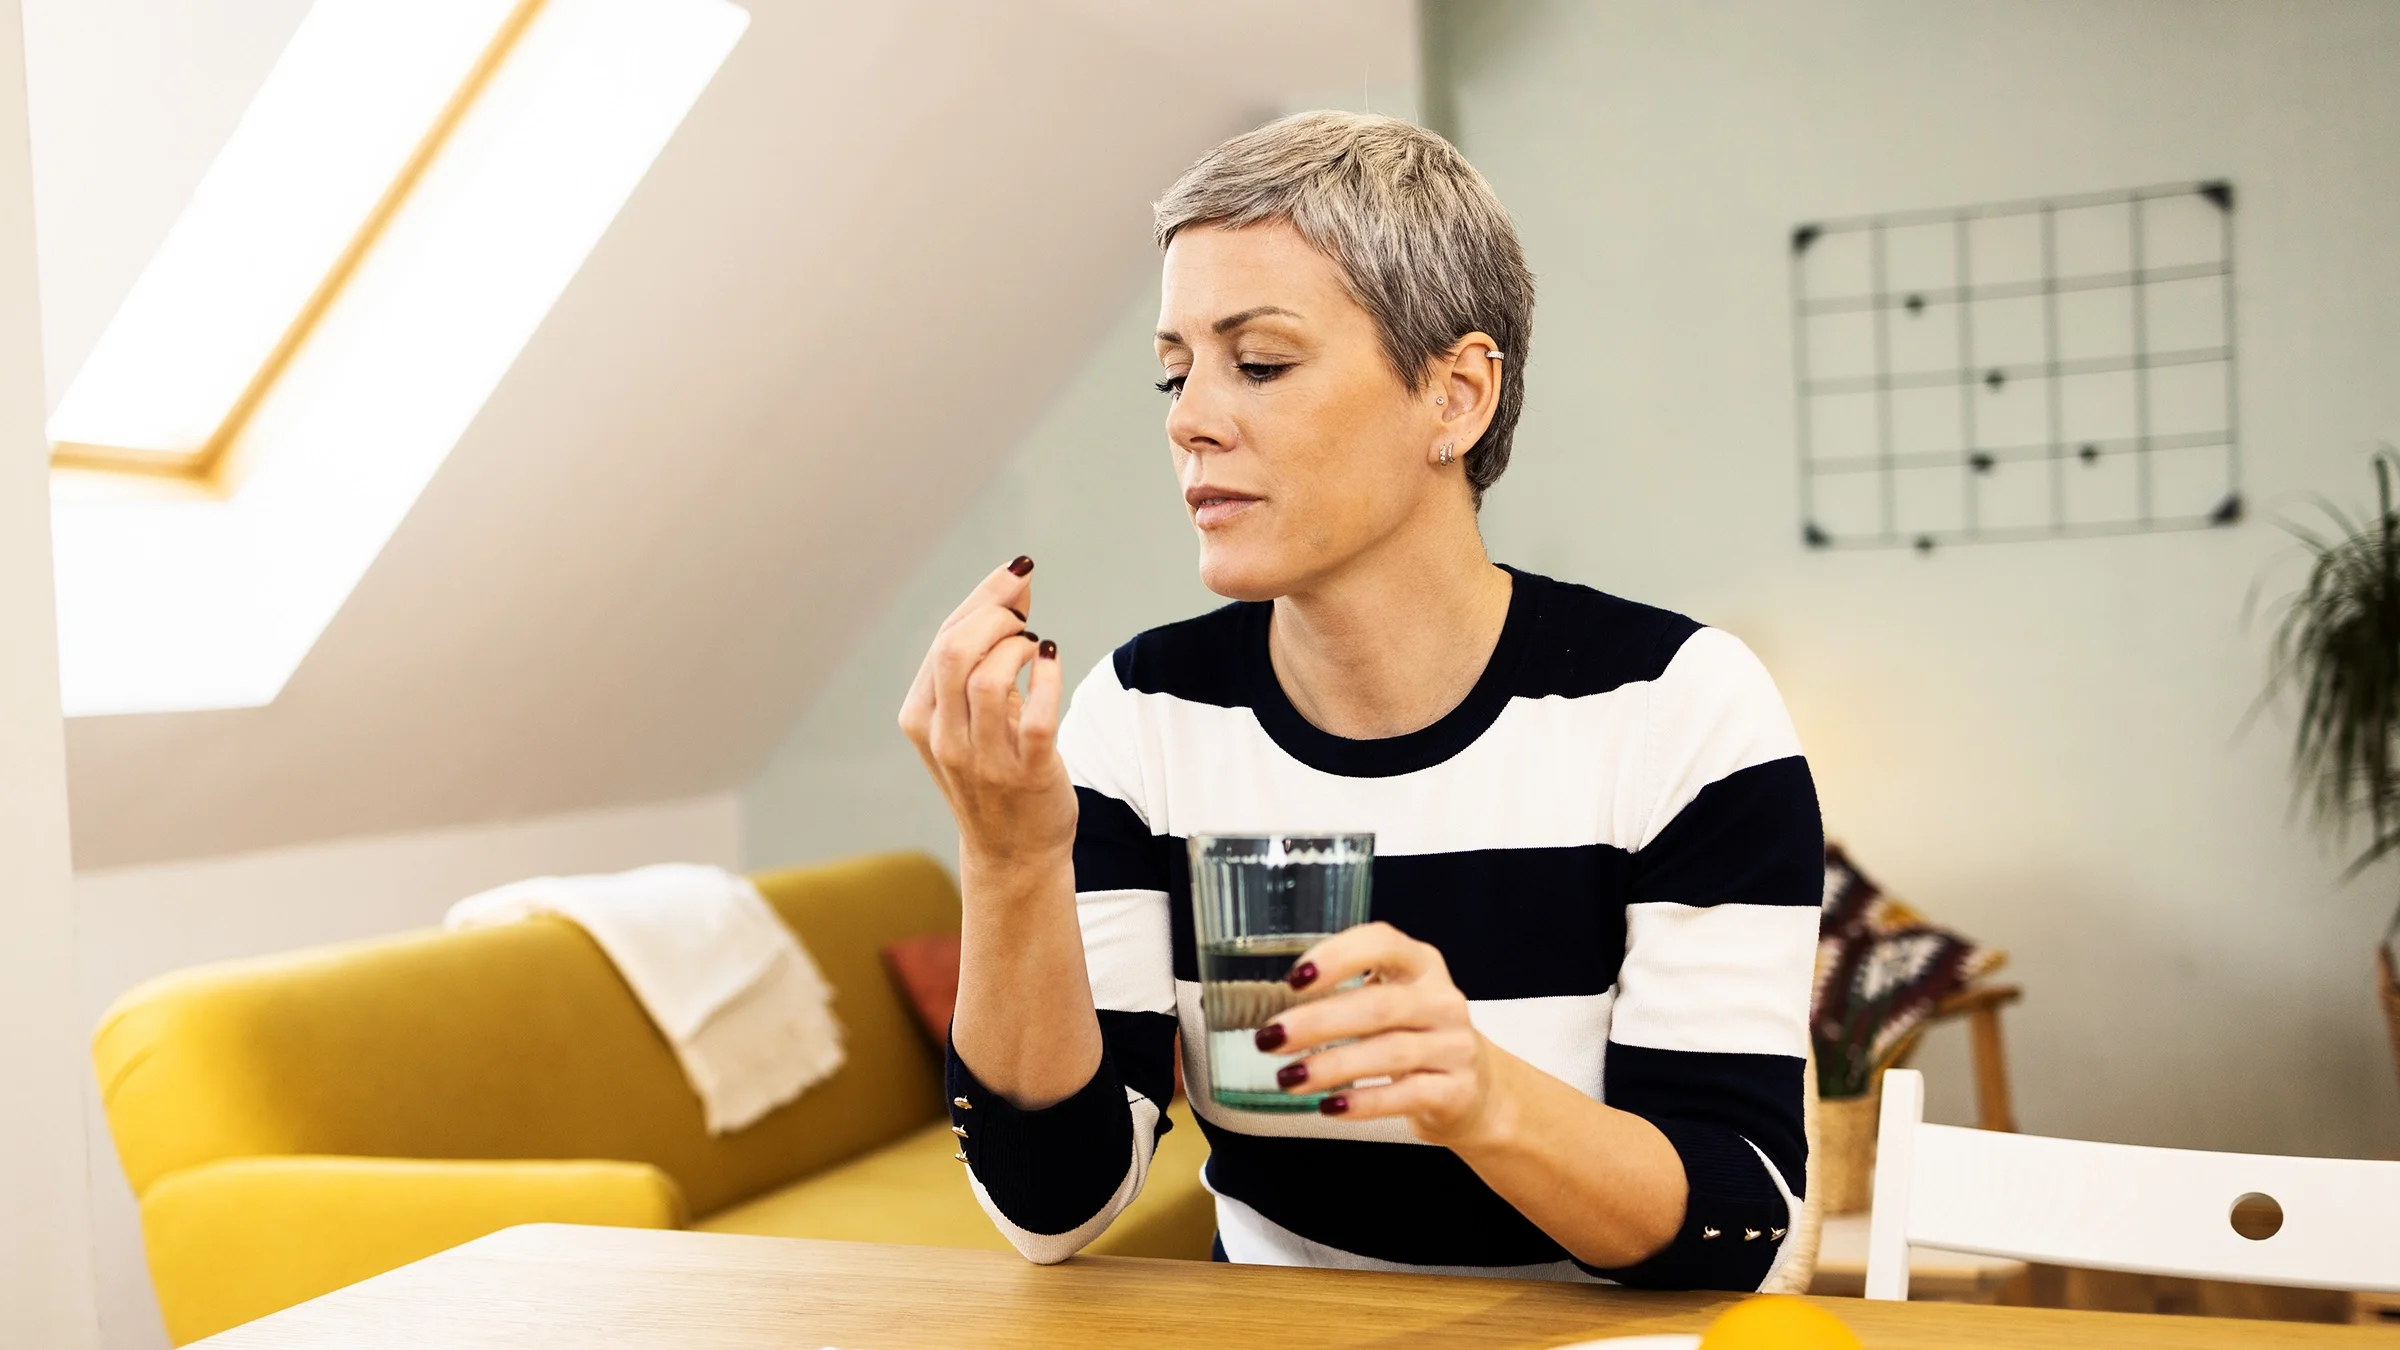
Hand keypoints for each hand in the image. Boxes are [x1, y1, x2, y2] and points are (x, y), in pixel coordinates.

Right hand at [897, 557, 1074, 874]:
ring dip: (1019, 646)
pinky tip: (1053, 661)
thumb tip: (1016, 583)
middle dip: (997, 614)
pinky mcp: (1028, 775)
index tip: (1019, 572)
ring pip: (988, 678)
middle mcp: (945, 738)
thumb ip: (984, 655)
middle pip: (955, 650)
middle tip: (1026, 615)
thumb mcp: (970, 716)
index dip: (984, 597)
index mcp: (921, 717)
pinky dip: (1049, 678)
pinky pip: (1036, 717)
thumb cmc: (994, 771)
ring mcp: (983, 760)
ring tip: (1036, 647)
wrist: (1013, 853)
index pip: (944, 638)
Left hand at [1260, 921, 1516, 1148]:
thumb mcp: (1390, 1001)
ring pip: (1390, 1052)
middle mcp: (1442, 1000)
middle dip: (1317, 1022)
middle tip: (1270, 1039)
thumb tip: (1270, 1011)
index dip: (1337, 957)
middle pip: (1378, 1005)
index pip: (1383, 943)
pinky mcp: (1457, 1090)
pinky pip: (1406, 1095)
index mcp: (1421, 964)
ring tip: (1288, 1077)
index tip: (1294, 980)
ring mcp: (1454, 1046)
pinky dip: (1363, 1102)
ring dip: (1331, 1066)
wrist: (1474, 1090)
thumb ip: (1345, 993)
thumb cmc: (1413, 1037)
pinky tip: (1330, 1105)